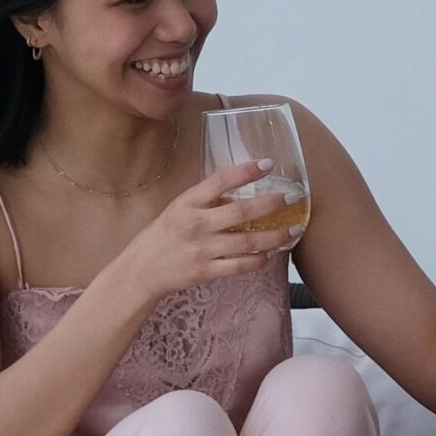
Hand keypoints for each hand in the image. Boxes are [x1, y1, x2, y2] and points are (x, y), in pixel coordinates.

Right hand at [105, 159, 302, 304]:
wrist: (142, 270)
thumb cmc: (161, 235)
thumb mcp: (177, 209)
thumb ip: (204, 200)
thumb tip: (238, 186)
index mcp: (187, 203)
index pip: (220, 181)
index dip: (245, 171)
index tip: (267, 164)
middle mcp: (196, 224)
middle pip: (241, 212)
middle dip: (271, 203)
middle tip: (292, 196)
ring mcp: (203, 249)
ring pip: (247, 241)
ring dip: (275, 235)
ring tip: (294, 229)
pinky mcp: (207, 271)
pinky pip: (240, 265)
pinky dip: (258, 260)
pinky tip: (270, 254)